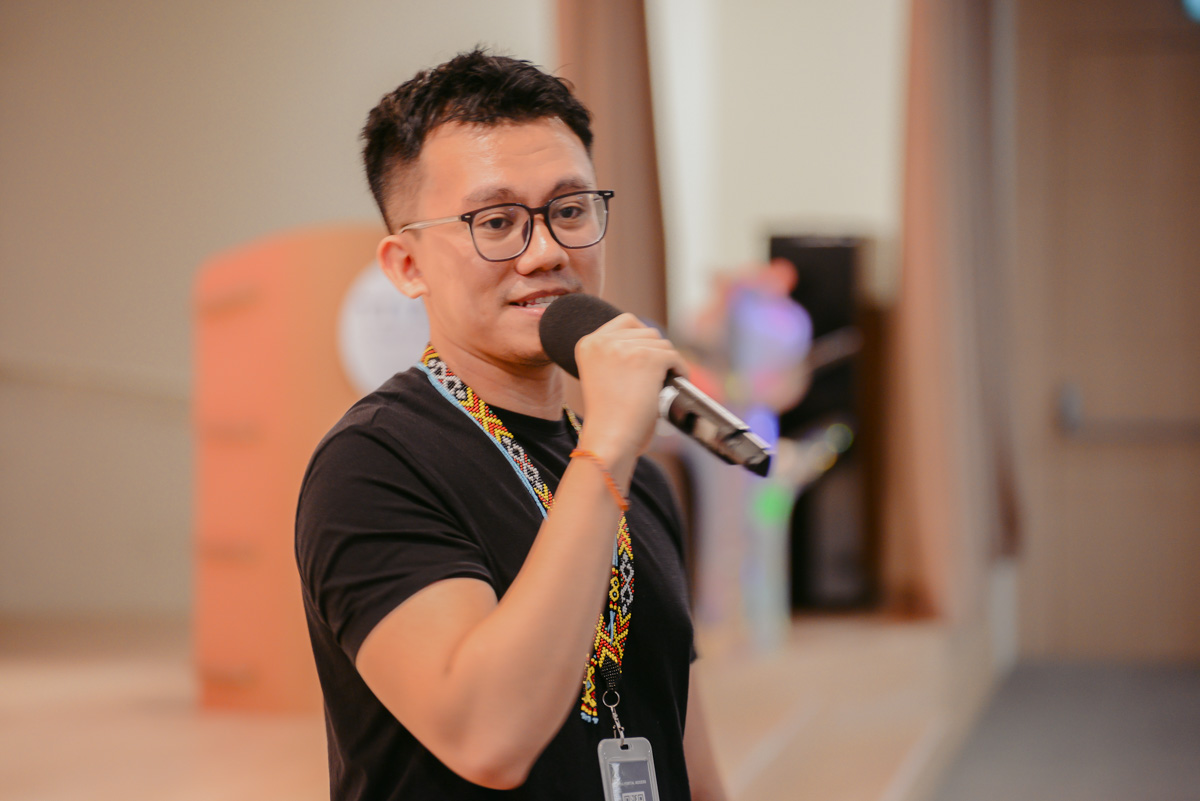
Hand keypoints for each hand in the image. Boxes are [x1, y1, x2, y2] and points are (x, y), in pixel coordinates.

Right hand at [573, 313, 686, 475]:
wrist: (610, 438)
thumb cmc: (608, 419)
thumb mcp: (601, 377)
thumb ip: (616, 357)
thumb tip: (652, 345)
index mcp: (588, 344)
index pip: (625, 322)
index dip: (640, 336)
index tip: (647, 353)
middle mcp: (603, 341)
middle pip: (645, 331)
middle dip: (655, 351)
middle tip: (657, 374)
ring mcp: (626, 347)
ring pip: (661, 343)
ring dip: (666, 361)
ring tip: (663, 381)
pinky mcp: (648, 358)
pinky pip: (674, 356)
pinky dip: (680, 369)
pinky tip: (676, 382)